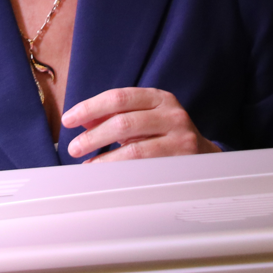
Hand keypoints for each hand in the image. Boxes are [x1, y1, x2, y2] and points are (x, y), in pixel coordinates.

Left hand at [62, 87, 219, 162]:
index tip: (68, 120)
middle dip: (93, 136)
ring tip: (88, 165)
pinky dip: (122, 171)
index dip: (90, 108)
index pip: (118, 97)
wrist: (203, 154)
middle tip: (74, 148)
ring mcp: (180, 137)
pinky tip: (108, 174)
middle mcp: (171, 114)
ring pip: (134, 149)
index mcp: (158, 97)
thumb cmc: (164, 133)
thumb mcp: (142, 117)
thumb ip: (113, 115)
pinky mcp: (183, 161)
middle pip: (123, 122)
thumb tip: (81, 120)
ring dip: (104, 159)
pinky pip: (146, 168)